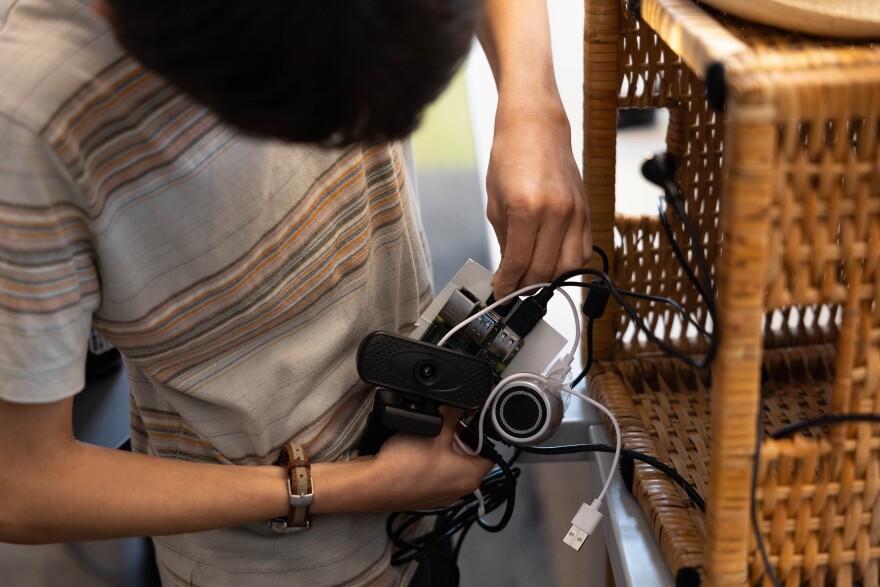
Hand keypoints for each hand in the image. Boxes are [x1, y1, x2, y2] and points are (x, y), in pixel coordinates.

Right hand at [366, 408, 492, 510]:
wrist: (373, 485)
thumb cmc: (405, 465)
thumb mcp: (435, 429)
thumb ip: (453, 413)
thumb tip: (461, 402)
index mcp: (470, 477)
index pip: (490, 452)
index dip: (484, 433)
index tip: (475, 419)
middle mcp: (459, 490)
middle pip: (469, 457)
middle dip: (460, 438)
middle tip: (449, 422)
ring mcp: (440, 495)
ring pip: (451, 464)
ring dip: (444, 448)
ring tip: (433, 433)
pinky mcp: (424, 494)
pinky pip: (435, 473)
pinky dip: (431, 460)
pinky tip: (418, 448)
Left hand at [486, 94, 591, 297]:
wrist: (536, 127)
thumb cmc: (510, 158)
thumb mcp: (496, 203)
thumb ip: (504, 241)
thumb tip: (508, 272)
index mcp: (527, 209)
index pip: (518, 263)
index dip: (507, 284)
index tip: (500, 293)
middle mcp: (556, 213)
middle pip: (544, 270)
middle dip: (525, 286)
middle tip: (513, 289)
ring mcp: (575, 213)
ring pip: (568, 267)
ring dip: (549, 279)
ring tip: (531, 277)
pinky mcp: (587, 211)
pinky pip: (584, 251)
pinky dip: (569, 264)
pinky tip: (552, 261)